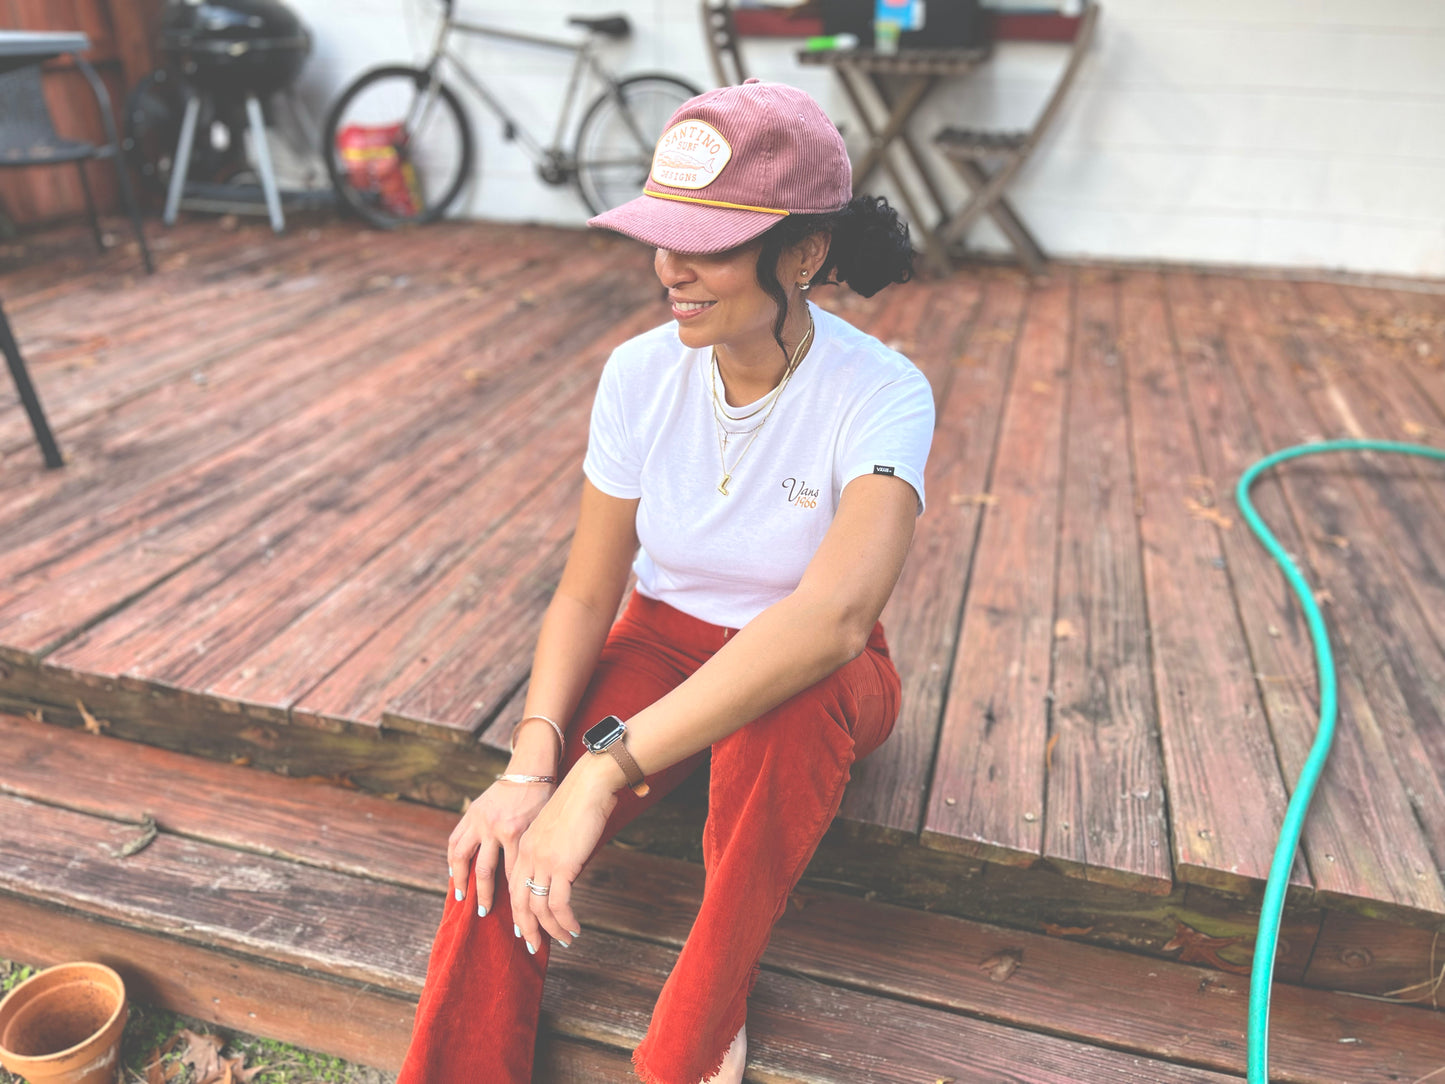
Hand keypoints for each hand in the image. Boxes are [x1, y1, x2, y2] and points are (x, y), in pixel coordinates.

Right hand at [447, 778, 554, 918]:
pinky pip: (455, 839)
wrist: (529, 772)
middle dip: (483, 895)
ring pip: (462, 856)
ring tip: (461, 896)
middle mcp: (494, 828)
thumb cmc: (543, 801)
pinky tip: (453, 871)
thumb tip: (533, 885)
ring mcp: (479, 821)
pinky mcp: (471, 814)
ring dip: (460, 879)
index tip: (515, 916)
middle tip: (482, 914)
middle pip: (484, 871)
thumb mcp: (543, 827)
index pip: (511, 874)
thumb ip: (533, 853)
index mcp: (516, 832)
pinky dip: (452, 857)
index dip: (513, 897)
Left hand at [510, 756, 619, 951]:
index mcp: (524, 845)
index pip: (514, 886)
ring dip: (550, 930)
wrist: (589, 784)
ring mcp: (542, 862)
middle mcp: (528, 856)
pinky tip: (575, 929)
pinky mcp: (561, 866)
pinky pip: (559, 905)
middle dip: (527, 928)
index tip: (526, 927)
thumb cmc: (580, 801)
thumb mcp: (558, 829)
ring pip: (538, 908)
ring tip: (564, 940)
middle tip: (535, 946)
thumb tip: (564, 873)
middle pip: (519, 902)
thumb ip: (554, 851)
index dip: (519, 911)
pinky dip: (566, 922)